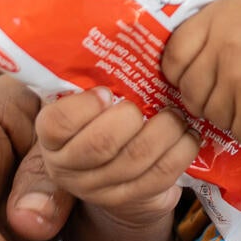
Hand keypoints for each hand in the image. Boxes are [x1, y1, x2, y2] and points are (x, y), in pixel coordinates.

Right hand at [36, 86, 198, 226]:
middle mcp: (69, 168)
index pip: (59, 123)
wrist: (110, 171)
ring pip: (137, 158)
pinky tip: (188, 134)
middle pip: (101, 144)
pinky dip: (182, 150)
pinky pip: (161, 175)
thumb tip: (117, 40)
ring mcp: (100, 190)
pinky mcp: (131, 199)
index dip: (85, 106)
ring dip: (166, 130)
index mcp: (51, 138)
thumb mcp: (81, 104)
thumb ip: (88, 82)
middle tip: (149, 101)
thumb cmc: (97, 120)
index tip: (107, 92)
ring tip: (177, 114)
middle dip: (132, 117)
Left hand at [162, 0, 240, 144]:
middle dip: (206, 97)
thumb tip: (171, 63)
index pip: (172, 54)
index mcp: (219, 16)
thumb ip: (210, 32)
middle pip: (188, 90)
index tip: (192, 76)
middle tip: (232, 90)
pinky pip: (236, 131)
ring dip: (231, 114)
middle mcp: (225, 45)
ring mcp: (239, 80)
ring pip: (210, 114)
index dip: (179, 71)